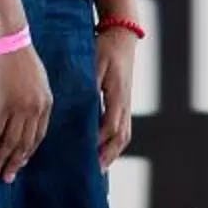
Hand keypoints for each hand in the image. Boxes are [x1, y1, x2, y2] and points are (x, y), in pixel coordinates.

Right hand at [0, 43, 51, 181]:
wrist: (10, 39)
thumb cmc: (22, 57)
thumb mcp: (38, 80)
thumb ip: (37, 99)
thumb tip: (28, 116)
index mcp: (47, 103)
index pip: (39, 136)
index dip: (28, 152)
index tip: (20, 163)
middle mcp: (36, 109)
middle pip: (25, 144)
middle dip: (15, 163)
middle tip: (6, 178)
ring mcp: (20, 108)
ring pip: (11, 141)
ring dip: (0, 159)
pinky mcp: (2, 104)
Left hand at [95, 28, 137, 168]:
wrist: (122, 35)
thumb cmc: (106, 48)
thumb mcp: (95, 63)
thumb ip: (89, 84)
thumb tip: (81, 104)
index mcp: (118, 95)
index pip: (111, 125)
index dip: (100, 142)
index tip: (87, 154)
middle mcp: (125, 103)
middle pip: (121, 136)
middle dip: (109, 155)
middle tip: (96, 171)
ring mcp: (126, 103)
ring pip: (124, 134)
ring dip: (113, 151)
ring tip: (100, 167)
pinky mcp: (123, 101)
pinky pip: (122, 127)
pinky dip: (114, 141)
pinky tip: (103, 149)